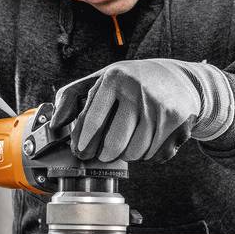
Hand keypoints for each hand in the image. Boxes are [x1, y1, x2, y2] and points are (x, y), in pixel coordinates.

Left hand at [49, 58, 233, 163]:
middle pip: (114, 145)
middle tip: (105, 152)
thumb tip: (55, 124)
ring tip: (130, 138)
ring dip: (128, 153)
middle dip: (105, 154)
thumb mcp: (101, 80)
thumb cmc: (132, 82)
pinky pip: (153, 155)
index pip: (92, 119)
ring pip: (134, 153)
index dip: (83, 141)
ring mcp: (159, 107)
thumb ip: (71, 97)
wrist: (179, 79)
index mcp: (115, 79)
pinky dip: (147, 153)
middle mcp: (137, 91)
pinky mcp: (177, 122)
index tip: (80, 151)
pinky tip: (148, 137)